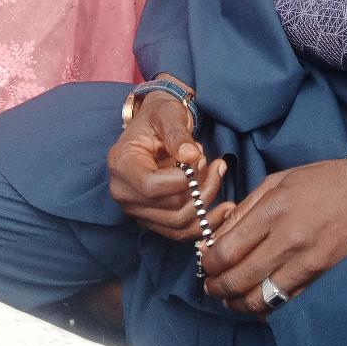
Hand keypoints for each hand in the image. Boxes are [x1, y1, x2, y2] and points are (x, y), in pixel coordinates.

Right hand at [107, 93, 232, 241]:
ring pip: (178, 224)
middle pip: (169, 208)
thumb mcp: (168, 114)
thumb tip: (191, 157)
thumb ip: (177, 134)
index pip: (151, 186)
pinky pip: (179, 232)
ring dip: (207, 204)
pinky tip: (225, 210)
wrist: (155, 126)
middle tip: (216, 165)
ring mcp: (136, 210)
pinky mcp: (151, 219)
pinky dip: (205, 223)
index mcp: (121, 164)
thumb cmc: (160, 116)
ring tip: (218, 175)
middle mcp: (123, 192)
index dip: (182, 180)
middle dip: (201, 189)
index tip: (201, 161)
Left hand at [200, 157, 346, 315]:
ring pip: (261, 298)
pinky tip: (258, 304)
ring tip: (230, 299)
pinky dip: (267, 309)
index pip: (227, 249)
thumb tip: (216, 238)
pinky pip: (287, 303)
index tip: (205, 265)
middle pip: (239, 278)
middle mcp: (289, 238)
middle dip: (217, 288)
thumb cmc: (323, 181)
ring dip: (238, 304)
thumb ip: (245, 209)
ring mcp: (308, 261)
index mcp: (274, 209)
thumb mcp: (278, 181)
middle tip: (211, 287)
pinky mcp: (323, 276)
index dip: (208, 264)